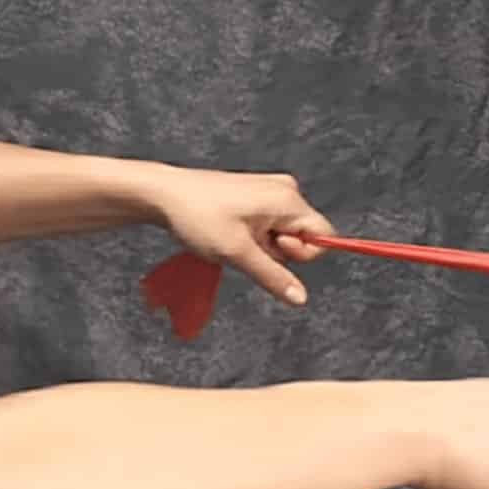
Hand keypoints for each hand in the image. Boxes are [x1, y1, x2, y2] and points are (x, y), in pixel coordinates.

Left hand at [147, 166, 335, 306]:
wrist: (165, 195)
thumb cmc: (198, 218)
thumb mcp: (237, 254)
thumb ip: (273, 277)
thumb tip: (300, 298)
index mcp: (288, 199)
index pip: (323, 236)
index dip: (300, 254)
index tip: (268, 249)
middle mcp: (286, 191)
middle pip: (303, 237)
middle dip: (277, 251)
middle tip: (244, 244)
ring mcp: (271, 191)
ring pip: (284, 234)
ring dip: (262, 246)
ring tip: (232, 237)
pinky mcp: (257, 195)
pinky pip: (270, 226)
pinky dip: (253, 236)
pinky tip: (231, 232)